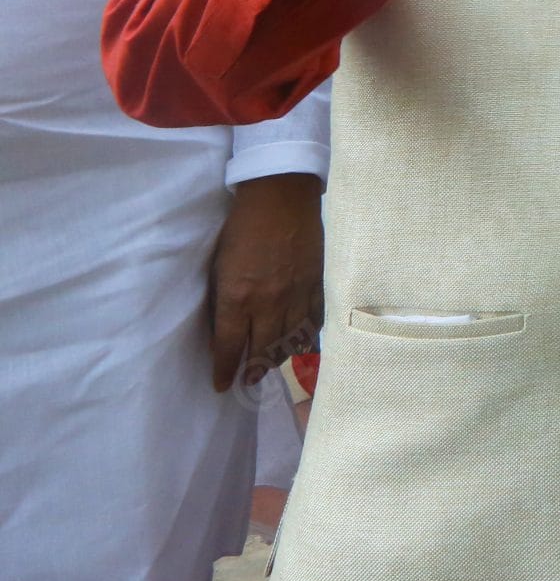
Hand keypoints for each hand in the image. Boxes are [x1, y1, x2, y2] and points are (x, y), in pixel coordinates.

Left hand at [208, 173, 323, 392]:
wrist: (281, 195)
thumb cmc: (240, 228)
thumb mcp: (219, 265)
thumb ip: (223, 300)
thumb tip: (225, 329)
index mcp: (238, 297)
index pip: (230, 347)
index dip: (224, 370)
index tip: (222, 385)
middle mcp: (269, 302)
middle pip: (263, 350)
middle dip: (253, 370)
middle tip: (248, 379)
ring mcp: (298, 294)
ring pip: (292, 340)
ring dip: (280, 357)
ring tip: (272, 363)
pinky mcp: (318, 282)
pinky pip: (316, 319)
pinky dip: (308, 334)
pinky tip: (301, 340)